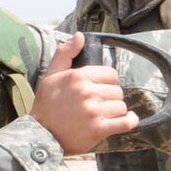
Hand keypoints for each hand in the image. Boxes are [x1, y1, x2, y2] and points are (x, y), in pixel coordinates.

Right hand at [34, 34, 136, 153]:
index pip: (111, 74)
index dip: (108, 82)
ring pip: (121, 107)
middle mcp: (87, 92)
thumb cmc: (46, 105)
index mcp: (78, 77)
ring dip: (116, 112)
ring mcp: (93, 111)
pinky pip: (126, 123)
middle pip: (117, 91)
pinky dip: (130, 121)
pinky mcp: (99, 129)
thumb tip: (80, 36)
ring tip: (103, 115)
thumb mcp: (51, 75)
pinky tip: (127, 120)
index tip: (100, 89)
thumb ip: (65, 54)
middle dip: (110, 98)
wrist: (40, 134)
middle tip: (98, 105)